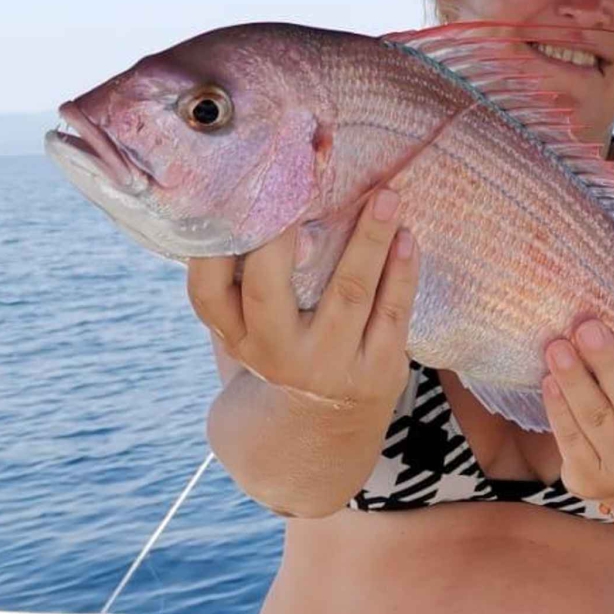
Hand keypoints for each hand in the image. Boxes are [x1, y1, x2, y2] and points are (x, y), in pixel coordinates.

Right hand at [187, 189, 417, 410]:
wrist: (319, 438)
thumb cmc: (282, 353)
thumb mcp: (250, 332)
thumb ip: (247, 280)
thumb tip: (264, 190)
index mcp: (236, 335)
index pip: (206, 290)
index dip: (216, 244)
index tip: (239, 194)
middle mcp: (273, 353)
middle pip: (268, 287)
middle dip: (287, 230)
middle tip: (309, 175)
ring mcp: (328, 365)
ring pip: (349, 293)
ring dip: (369, 238)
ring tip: (386, 196)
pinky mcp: (377, 372)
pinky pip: (393, 313)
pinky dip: (402, 270)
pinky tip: (406, 237)